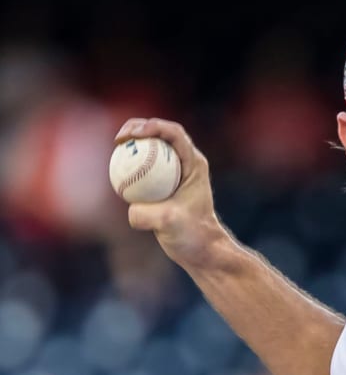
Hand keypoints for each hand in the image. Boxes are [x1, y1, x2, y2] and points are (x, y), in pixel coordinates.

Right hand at [114, 118, 228, 270]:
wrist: (201, 248)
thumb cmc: (193, 235)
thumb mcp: (170, 224)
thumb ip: (148, 215)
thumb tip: (130, 209)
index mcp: (194, 164)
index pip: (174, 134)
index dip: (153, 126)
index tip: (133, 135)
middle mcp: (185, 163)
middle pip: (160, 133)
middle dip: (138, 127)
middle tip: (119, 138)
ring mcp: (173, 172)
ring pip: (151, 148)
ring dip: (132, 142)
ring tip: (116, 146)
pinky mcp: (162, 183)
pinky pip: (143, 166)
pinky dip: (129, 163)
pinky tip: (115, 169)